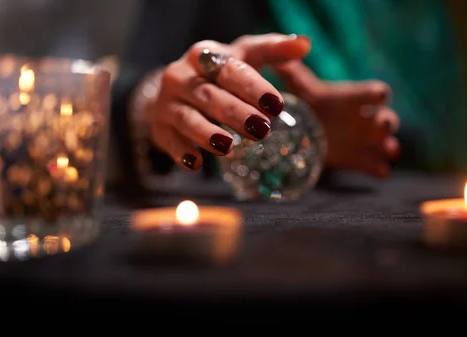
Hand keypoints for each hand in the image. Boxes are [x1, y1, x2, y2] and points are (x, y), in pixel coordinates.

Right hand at [146, 34, 310, 170]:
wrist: (176, 89)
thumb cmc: (219, 72)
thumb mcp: (245, 56)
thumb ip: (274, 50)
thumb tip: (305, 44)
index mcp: (204, 55)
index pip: (230, 70)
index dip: (254, 87)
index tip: (277, 105)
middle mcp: (181, 76)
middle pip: (210, 96)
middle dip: (236, 113)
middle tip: (262, 130)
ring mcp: (168, 103)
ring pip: (188, 118)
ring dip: (207, 134)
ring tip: (228, 147)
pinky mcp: (160, 128)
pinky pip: (170, 141)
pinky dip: (182, 152)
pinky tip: (197, 163)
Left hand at [275, 61, 399, 177]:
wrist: (304, 127)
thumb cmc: (306, 100)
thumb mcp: (298, 85)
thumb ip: (292, 69)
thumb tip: (286, 48)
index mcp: (354, 99)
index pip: (375, 93)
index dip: (377, 94)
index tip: (378, 96)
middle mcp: (365, 119)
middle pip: (389, 119)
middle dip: (388, 122)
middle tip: (382, 124)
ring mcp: (364, 141)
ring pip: (387, 142)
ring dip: (389, 145)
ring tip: (389, 149)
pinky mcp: (359, 160)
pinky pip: (377, 167)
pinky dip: (379, 168)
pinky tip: (379, 171)